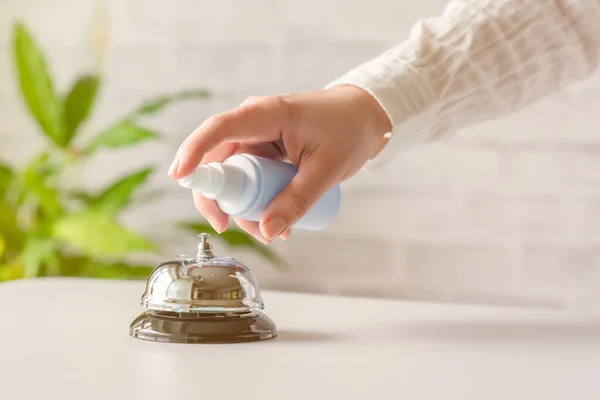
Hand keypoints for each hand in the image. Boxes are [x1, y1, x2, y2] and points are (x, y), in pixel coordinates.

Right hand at [168, 85, 391, 243]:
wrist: (364, 117)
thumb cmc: (348, 130)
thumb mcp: (327, 169)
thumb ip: (298, 201)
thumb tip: (268, 232)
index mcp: (266, 114)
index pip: (219, 129)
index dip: (195, 151)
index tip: (179, 176)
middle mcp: (253, 124)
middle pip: (217, 161)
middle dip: (220, 198)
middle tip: (229, 228)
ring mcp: (257, 139)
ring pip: (233, 177)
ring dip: (243, 207)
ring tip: (271, 233)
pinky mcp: (264, 153)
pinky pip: (249, 181)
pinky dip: (256, 203)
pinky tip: (277, 223)